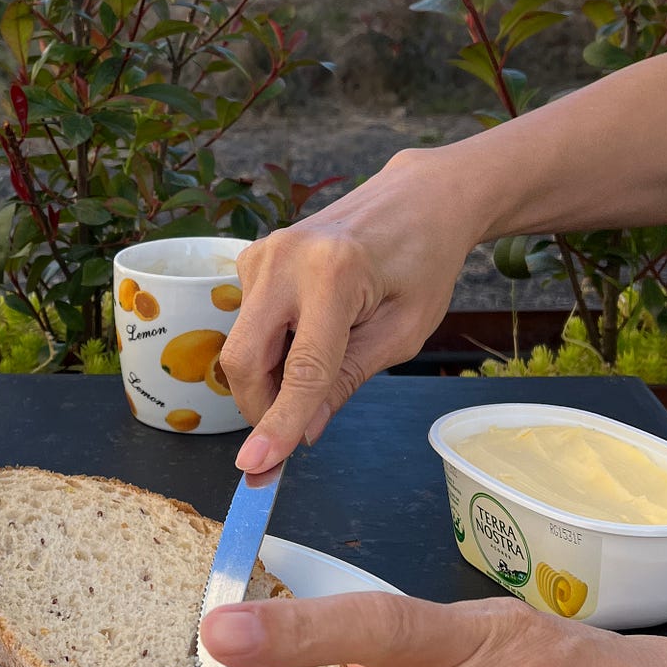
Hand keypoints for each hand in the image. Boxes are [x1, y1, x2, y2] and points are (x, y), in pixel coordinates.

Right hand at [220, 148, 482, 472]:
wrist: (417, 199)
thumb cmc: (422, 263)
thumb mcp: (403, 332)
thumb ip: (348, 379)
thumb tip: (304, 430)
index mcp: (335, 274)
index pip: (300, 368)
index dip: (279, 424)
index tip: (257, 466)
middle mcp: (286, 258)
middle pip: (244, 357)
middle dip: (260, 408)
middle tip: (289, 436)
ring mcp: (262, 253)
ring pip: (243, 344)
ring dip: (270, 376)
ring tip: (323, 364)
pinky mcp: (252, 256)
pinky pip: (247, 322)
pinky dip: (271, 347)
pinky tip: (309, 332)